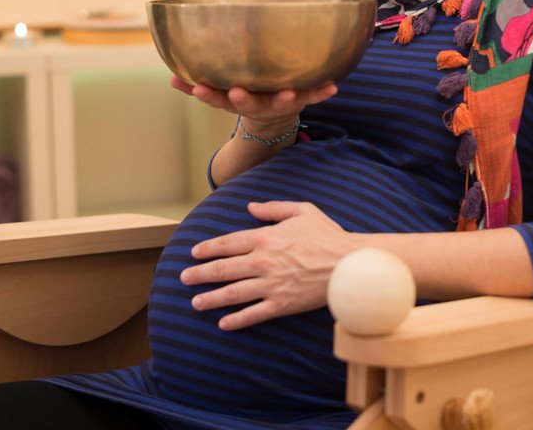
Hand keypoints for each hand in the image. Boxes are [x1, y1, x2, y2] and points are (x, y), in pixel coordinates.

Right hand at [169, 77, 336, 127]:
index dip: (208, 94)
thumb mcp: (221, 94)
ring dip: (285, 99)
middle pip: (248, 104)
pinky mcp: (300, 99)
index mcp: (237, 101)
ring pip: (281, 102)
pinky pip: (313, 96)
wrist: (275, 121)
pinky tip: (333, 87)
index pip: (218, 99)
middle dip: (243, 98)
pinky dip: (322, 92)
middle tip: (237, 92)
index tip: (198, 88)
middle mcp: (257, 105)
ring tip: (290, 94)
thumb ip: (196, 85)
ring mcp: (279, 103)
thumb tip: (170, 76)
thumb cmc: (246, 96)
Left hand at [180, 201, 356, 329]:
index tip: (194, 252)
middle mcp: (262, 262)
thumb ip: (273, 208)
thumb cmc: (327, 235)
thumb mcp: (302, 210)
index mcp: (265, 237)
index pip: (228, 243)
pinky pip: (253, 314)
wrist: (347, 264)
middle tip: (184, 278)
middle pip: (223, 269)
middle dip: (200, 274)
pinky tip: (223, 324)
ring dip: (211, 299)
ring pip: (232, 293)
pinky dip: (236, 320)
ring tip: (195, 303)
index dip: (208, 248)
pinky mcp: (281, 305)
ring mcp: (270, 285)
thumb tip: (250, 207)